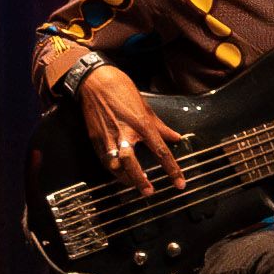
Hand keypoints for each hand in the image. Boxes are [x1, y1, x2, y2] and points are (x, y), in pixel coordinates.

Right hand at [79, 63, 183, 186]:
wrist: (95, 82)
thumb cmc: (121, 90)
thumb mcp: (146, 106)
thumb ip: (161, 126)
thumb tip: (176, 137)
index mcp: (142, 124)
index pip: (161, 151)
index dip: (172, 169)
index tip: (179, 183)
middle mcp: (125, 133)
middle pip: (132, 163)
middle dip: (141, 181)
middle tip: (149, 192)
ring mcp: (108, 137)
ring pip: (115, 166)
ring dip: (126, 179)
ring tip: (135, 185)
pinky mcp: (96, 139)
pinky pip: (105, 160)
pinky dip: (113, 170)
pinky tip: (120, 174)